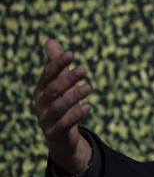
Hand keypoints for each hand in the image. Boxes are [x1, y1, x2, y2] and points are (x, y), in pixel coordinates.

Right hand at [33, 38, 92, 174]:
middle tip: (84, 69)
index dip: (58, 63)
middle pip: (53, 89)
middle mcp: (41, 103)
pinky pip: (64, 124)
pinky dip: (76, 115)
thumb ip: (57, 64)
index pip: (48, 74)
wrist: (60, 136)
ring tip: (89, 87)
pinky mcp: (54, 133)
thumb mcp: (60, 84)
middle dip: (68, 79)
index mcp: (41, 89)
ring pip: (59, 107)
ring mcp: (46, 119)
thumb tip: (50, 40)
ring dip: (74, 96)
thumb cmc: (61, 103)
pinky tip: (89, 107)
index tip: (72, 53)